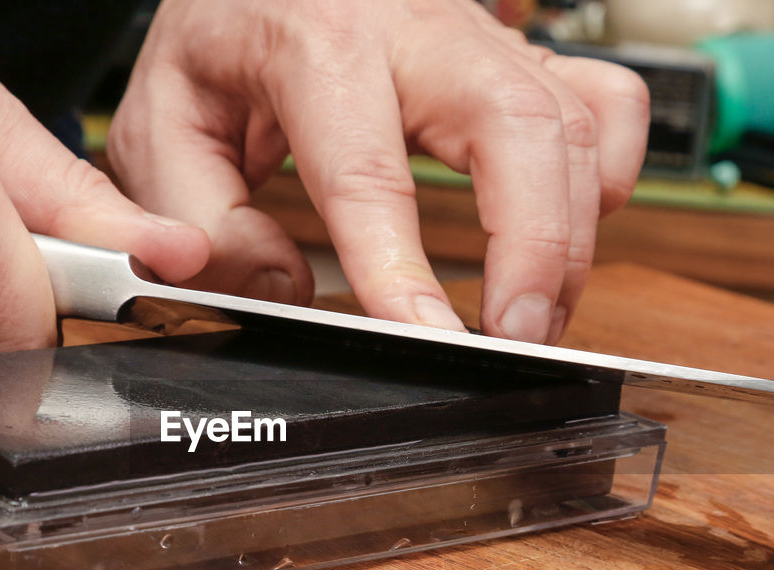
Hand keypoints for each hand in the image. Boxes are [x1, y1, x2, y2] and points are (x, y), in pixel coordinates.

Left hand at [107, 0, 648, 343]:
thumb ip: (202, 220)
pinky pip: (605, 101)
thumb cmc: (223, 35)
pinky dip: (608, 175)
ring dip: (569, 235)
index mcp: (314, 43)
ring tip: (533, 317)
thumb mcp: (164, 123)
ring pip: (572, 121)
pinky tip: (570, 227)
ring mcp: (480, 36)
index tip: (421, 334)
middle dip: (533, 245)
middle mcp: (413, 29)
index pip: (369, 168)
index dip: (399, 265)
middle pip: (516, 123)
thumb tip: (286, 292)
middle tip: (514, 336)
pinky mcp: (518, 53)